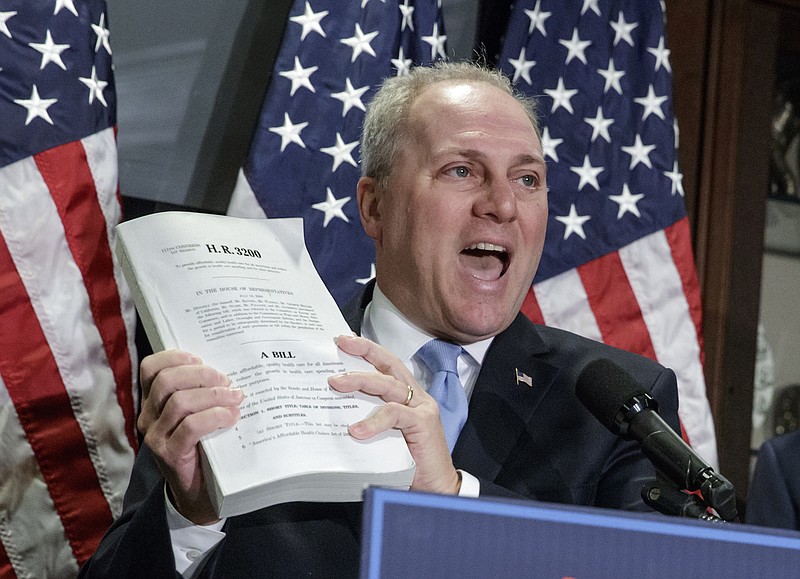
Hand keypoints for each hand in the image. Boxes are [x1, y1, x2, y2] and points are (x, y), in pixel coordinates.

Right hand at [138, 350, 243, 523]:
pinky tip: (232, 416)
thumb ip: (202, 393)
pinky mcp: (169, 455)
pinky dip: (215, 417)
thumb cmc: (204, 446)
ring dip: (213, 395)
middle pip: (166, 381)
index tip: (201, 358)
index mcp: (153, 402)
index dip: (175, 357)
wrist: (199, 494)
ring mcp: (156, 437)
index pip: (150, 368)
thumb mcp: (198, 415)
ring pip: (180, 403)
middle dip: (201, 375)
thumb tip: (228, 371)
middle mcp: (148, 418)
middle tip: (226, 380)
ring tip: (235, 398)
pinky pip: (190, 427)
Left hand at [328, 335, 460, 494]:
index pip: (387, 364)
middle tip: (340, 345)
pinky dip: (375, 421)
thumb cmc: (406, 464)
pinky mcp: (424, 424)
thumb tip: (332, 410)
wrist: (434, 489)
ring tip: (337, 383)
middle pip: (389, 365)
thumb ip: (367, 419)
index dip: (368, 350)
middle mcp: (416, 397)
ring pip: (389, 385)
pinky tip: (356, 430)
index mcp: (406, 397)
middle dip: (364, 351)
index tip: (344, 340)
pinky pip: (395, 415)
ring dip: (361, 380)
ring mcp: (422, 409)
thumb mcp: (382, 436)